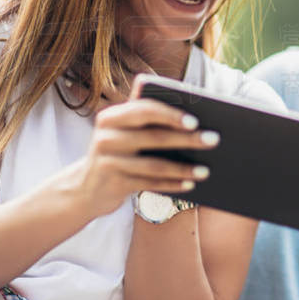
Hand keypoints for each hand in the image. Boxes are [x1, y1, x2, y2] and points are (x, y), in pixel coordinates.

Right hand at [73, 98, 217, 217]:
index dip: (171, 114)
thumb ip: (146, 118)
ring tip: (206, 170)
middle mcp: (106, 136)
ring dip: (184, 168)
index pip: (144, 109)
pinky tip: (190, 184)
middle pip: (154, 136)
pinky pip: (149, 184)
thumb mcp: (123, 132)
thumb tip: (192, 116)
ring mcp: (108, 161)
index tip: (195, 120)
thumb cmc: (117, 153)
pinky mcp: (114, 184)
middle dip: (187, 139)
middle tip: (214, 140)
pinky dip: (172, 184)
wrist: (84, 189)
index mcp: (111, 117)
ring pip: (154, 164)